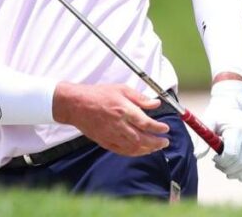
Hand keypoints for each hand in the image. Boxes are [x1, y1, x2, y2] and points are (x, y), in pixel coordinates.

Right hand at [52, 82, 169, 156]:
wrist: (75, 104)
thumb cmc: (98, 94)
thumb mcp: (121, 89)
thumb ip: (140, 98)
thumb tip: (156, 103)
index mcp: (124, 110)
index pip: (146, 123)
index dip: (158, 128)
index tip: (165, 128)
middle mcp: (119, 124)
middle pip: (143, 139)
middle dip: (156, 142)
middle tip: (165, 142)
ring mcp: (111, 135)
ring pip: (134, 147)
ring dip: (147, 149)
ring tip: (155, 147)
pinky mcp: (105, 141)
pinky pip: (123, 151)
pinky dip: (134, 153)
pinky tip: (140, 150)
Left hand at [200, 80, 241, 180]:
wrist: (233, 102)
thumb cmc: (218, 113)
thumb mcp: (208, 122)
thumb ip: (203, 140)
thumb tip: (197, 156)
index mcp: (237, 129)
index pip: (232, 154)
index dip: (222, 161)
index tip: (214, 158)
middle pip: (241, 162)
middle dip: (228, 168)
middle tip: (217, 164)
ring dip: (238, 173)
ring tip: (226, 170)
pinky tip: (238, 172)